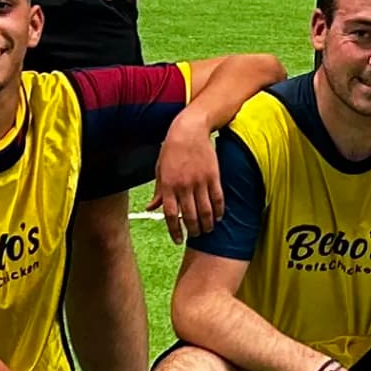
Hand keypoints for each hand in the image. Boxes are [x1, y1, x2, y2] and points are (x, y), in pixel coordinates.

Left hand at [151, 116, 225, 241]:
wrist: (189, 130)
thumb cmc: (171, 150)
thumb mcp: (160, 170)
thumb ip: (158, 191)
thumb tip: (151, 208)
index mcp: (168, 185)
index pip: (171, 215)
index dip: (175, 231)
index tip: (178, 240)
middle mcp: (184, 185)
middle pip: (190, 216)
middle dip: (193, 230)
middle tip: (196, 235)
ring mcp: (200, 181)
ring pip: (206, 211)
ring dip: (207, 224)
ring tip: (207, 229)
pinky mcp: (214, 176)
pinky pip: (218, 199)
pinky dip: (219, 211)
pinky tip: (218, 217)